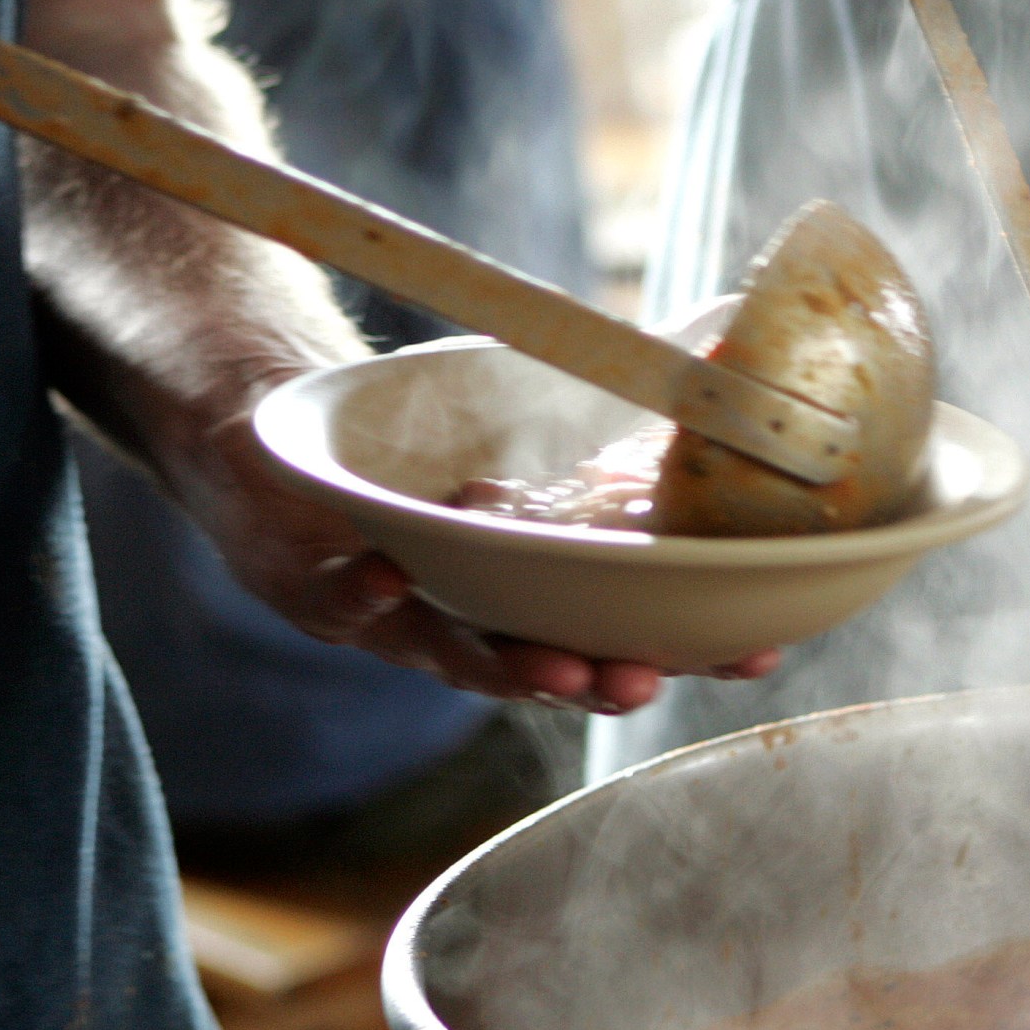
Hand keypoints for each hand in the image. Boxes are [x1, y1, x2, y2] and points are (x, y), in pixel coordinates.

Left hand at [157, 385, 780, 715]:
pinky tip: (394, 580)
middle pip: (548, 663)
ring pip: (457, 656)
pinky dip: (368, 595)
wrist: (275, 422)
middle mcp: (470, 615)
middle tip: (643, 678)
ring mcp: (393, 614)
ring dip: (507, 668)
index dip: (689, 648)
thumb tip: (722, 351)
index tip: (754, 653)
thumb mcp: (524, 405)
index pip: (624, 625)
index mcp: (534, 583)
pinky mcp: (311, 588)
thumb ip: (616, 399)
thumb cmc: (410, 423)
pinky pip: (341, 602)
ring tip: (555, 671)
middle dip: (598, 678)